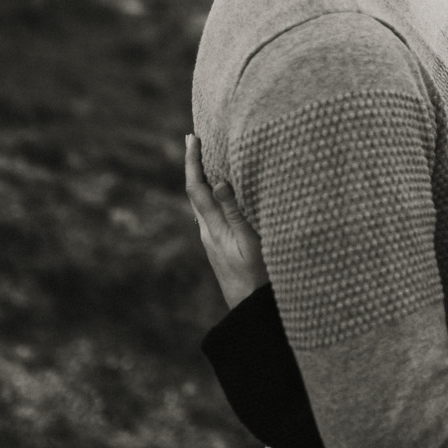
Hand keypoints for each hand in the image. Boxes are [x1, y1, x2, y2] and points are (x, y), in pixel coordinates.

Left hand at [182, 134, 267, 308]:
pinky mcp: (219, 246)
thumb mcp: (249, 242)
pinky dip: (211, 194)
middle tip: (193, 140)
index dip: (193, 161)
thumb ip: (235, 213)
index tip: (192, 138)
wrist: (247, 309)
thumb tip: (218, 183)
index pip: (196, 188)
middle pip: (194, 191)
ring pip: (201, 202)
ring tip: (206, 159)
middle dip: (193, 165)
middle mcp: (207, 231)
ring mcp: (212, 239)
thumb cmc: (255, 276)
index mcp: (212, 227)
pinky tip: (218, 192)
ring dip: (201, 178)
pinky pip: (210, 212)